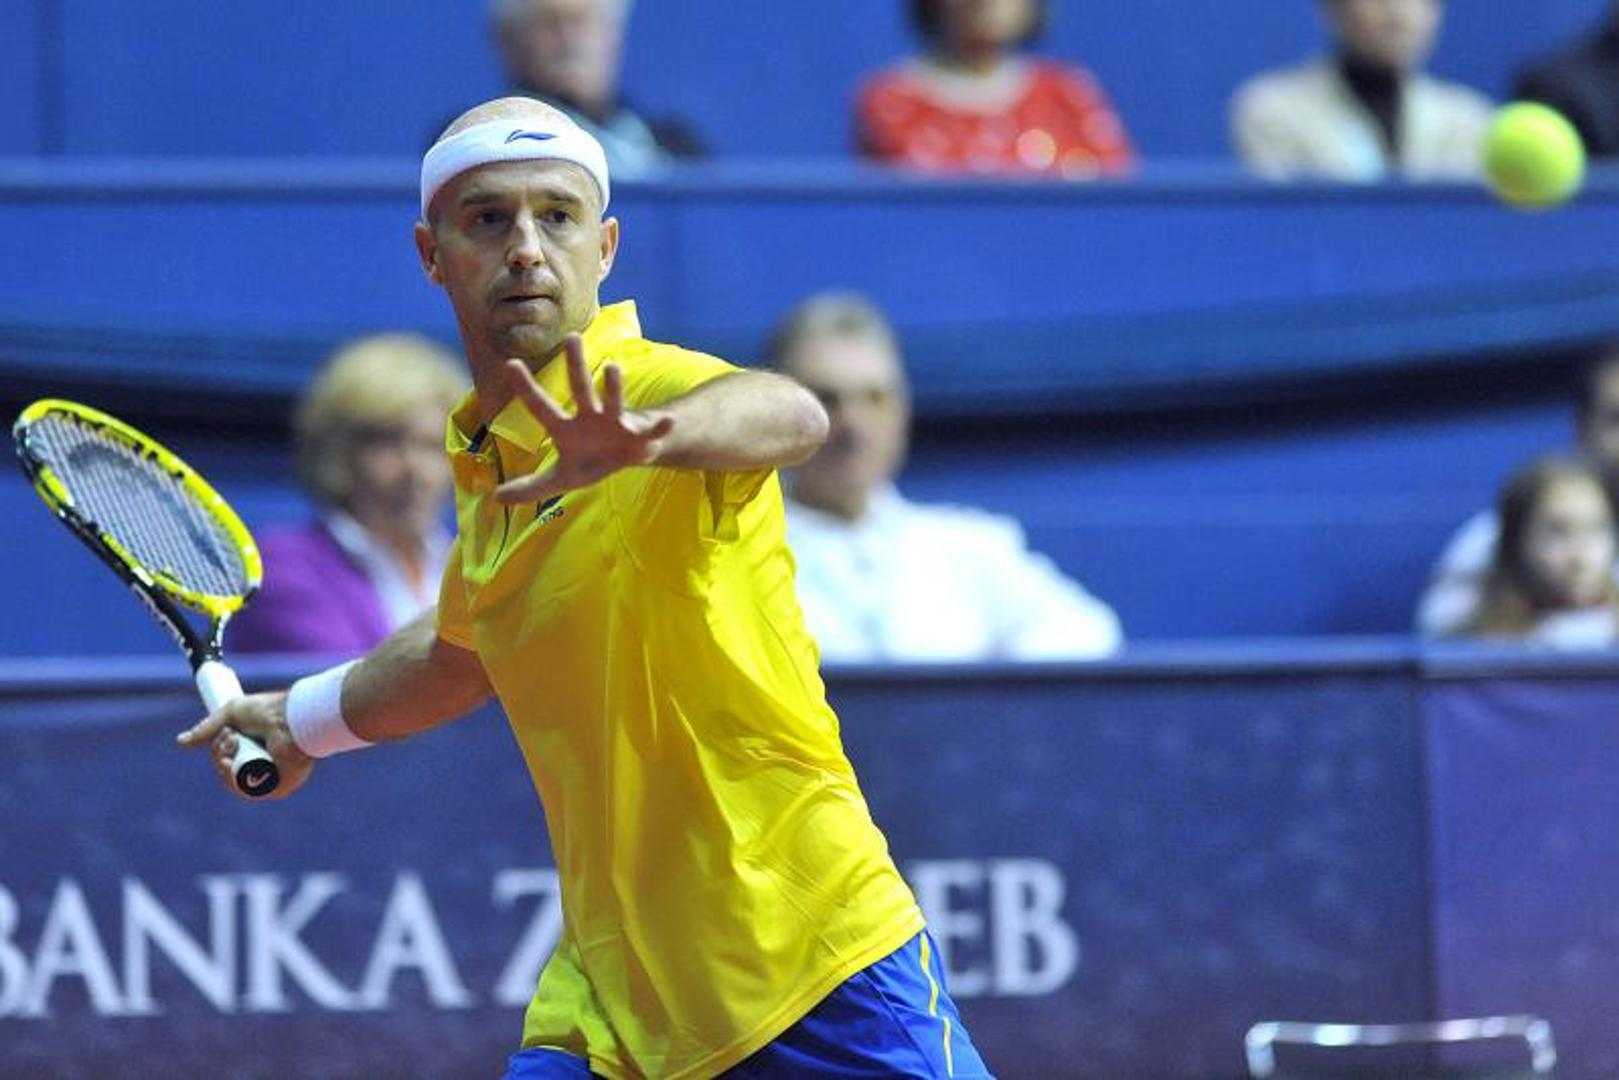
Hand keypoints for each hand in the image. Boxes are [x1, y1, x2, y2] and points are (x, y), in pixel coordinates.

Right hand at [176, 691, 315, 800]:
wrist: (290, 717)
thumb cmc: (268, 711)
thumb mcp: (231, 715)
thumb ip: (207, 729)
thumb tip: (181, 742)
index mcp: (256, 751)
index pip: (228, 762)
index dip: (220, 752)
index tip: (226, 733)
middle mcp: (264, 767)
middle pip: (227, 773)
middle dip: (220, 755)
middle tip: (231, 736)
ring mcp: (271, 780)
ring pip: (233, 783)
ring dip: (225, 764)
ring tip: (234, 743)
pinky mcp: (278, 789)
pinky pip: (246, 792)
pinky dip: (233, 779)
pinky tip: (230, 763)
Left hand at [495, 333, 674, 504]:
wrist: (625, 456)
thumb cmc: (589, 460)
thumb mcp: (559, 478)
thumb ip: (530, 486)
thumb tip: (495, 498)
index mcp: (566, 428)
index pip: (541, 406)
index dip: (526, 388)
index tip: (510, 363)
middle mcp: (590, 417)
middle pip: (580, 388)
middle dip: (576, 364)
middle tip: (572, 336)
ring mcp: (616, 423)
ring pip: (614, 401)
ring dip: (613, 386)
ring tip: (612, 368)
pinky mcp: (640, 436)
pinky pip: (651, 430)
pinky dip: (660, 426)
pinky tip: (667, 421)